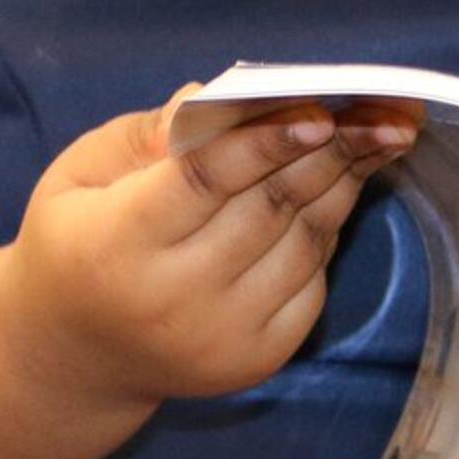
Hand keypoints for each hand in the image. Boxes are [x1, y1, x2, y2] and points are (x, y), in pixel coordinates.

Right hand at [0, 96, 413, 409]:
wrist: (77, 355)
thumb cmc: (76, 241)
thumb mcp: (78, 174)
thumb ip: (143, 137)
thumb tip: (214, 99)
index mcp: (118, 245)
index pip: (205, 183)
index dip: (265, 143)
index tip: (321, 110)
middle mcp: (173, 301)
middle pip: (267, 211)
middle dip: (331, 153)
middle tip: (381, 110)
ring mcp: (220, 338)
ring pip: (302, 245)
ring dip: (343, 184)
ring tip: (378, 135)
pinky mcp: (255, 360)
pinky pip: (311, 283)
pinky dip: (329, 230)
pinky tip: (342, 187)